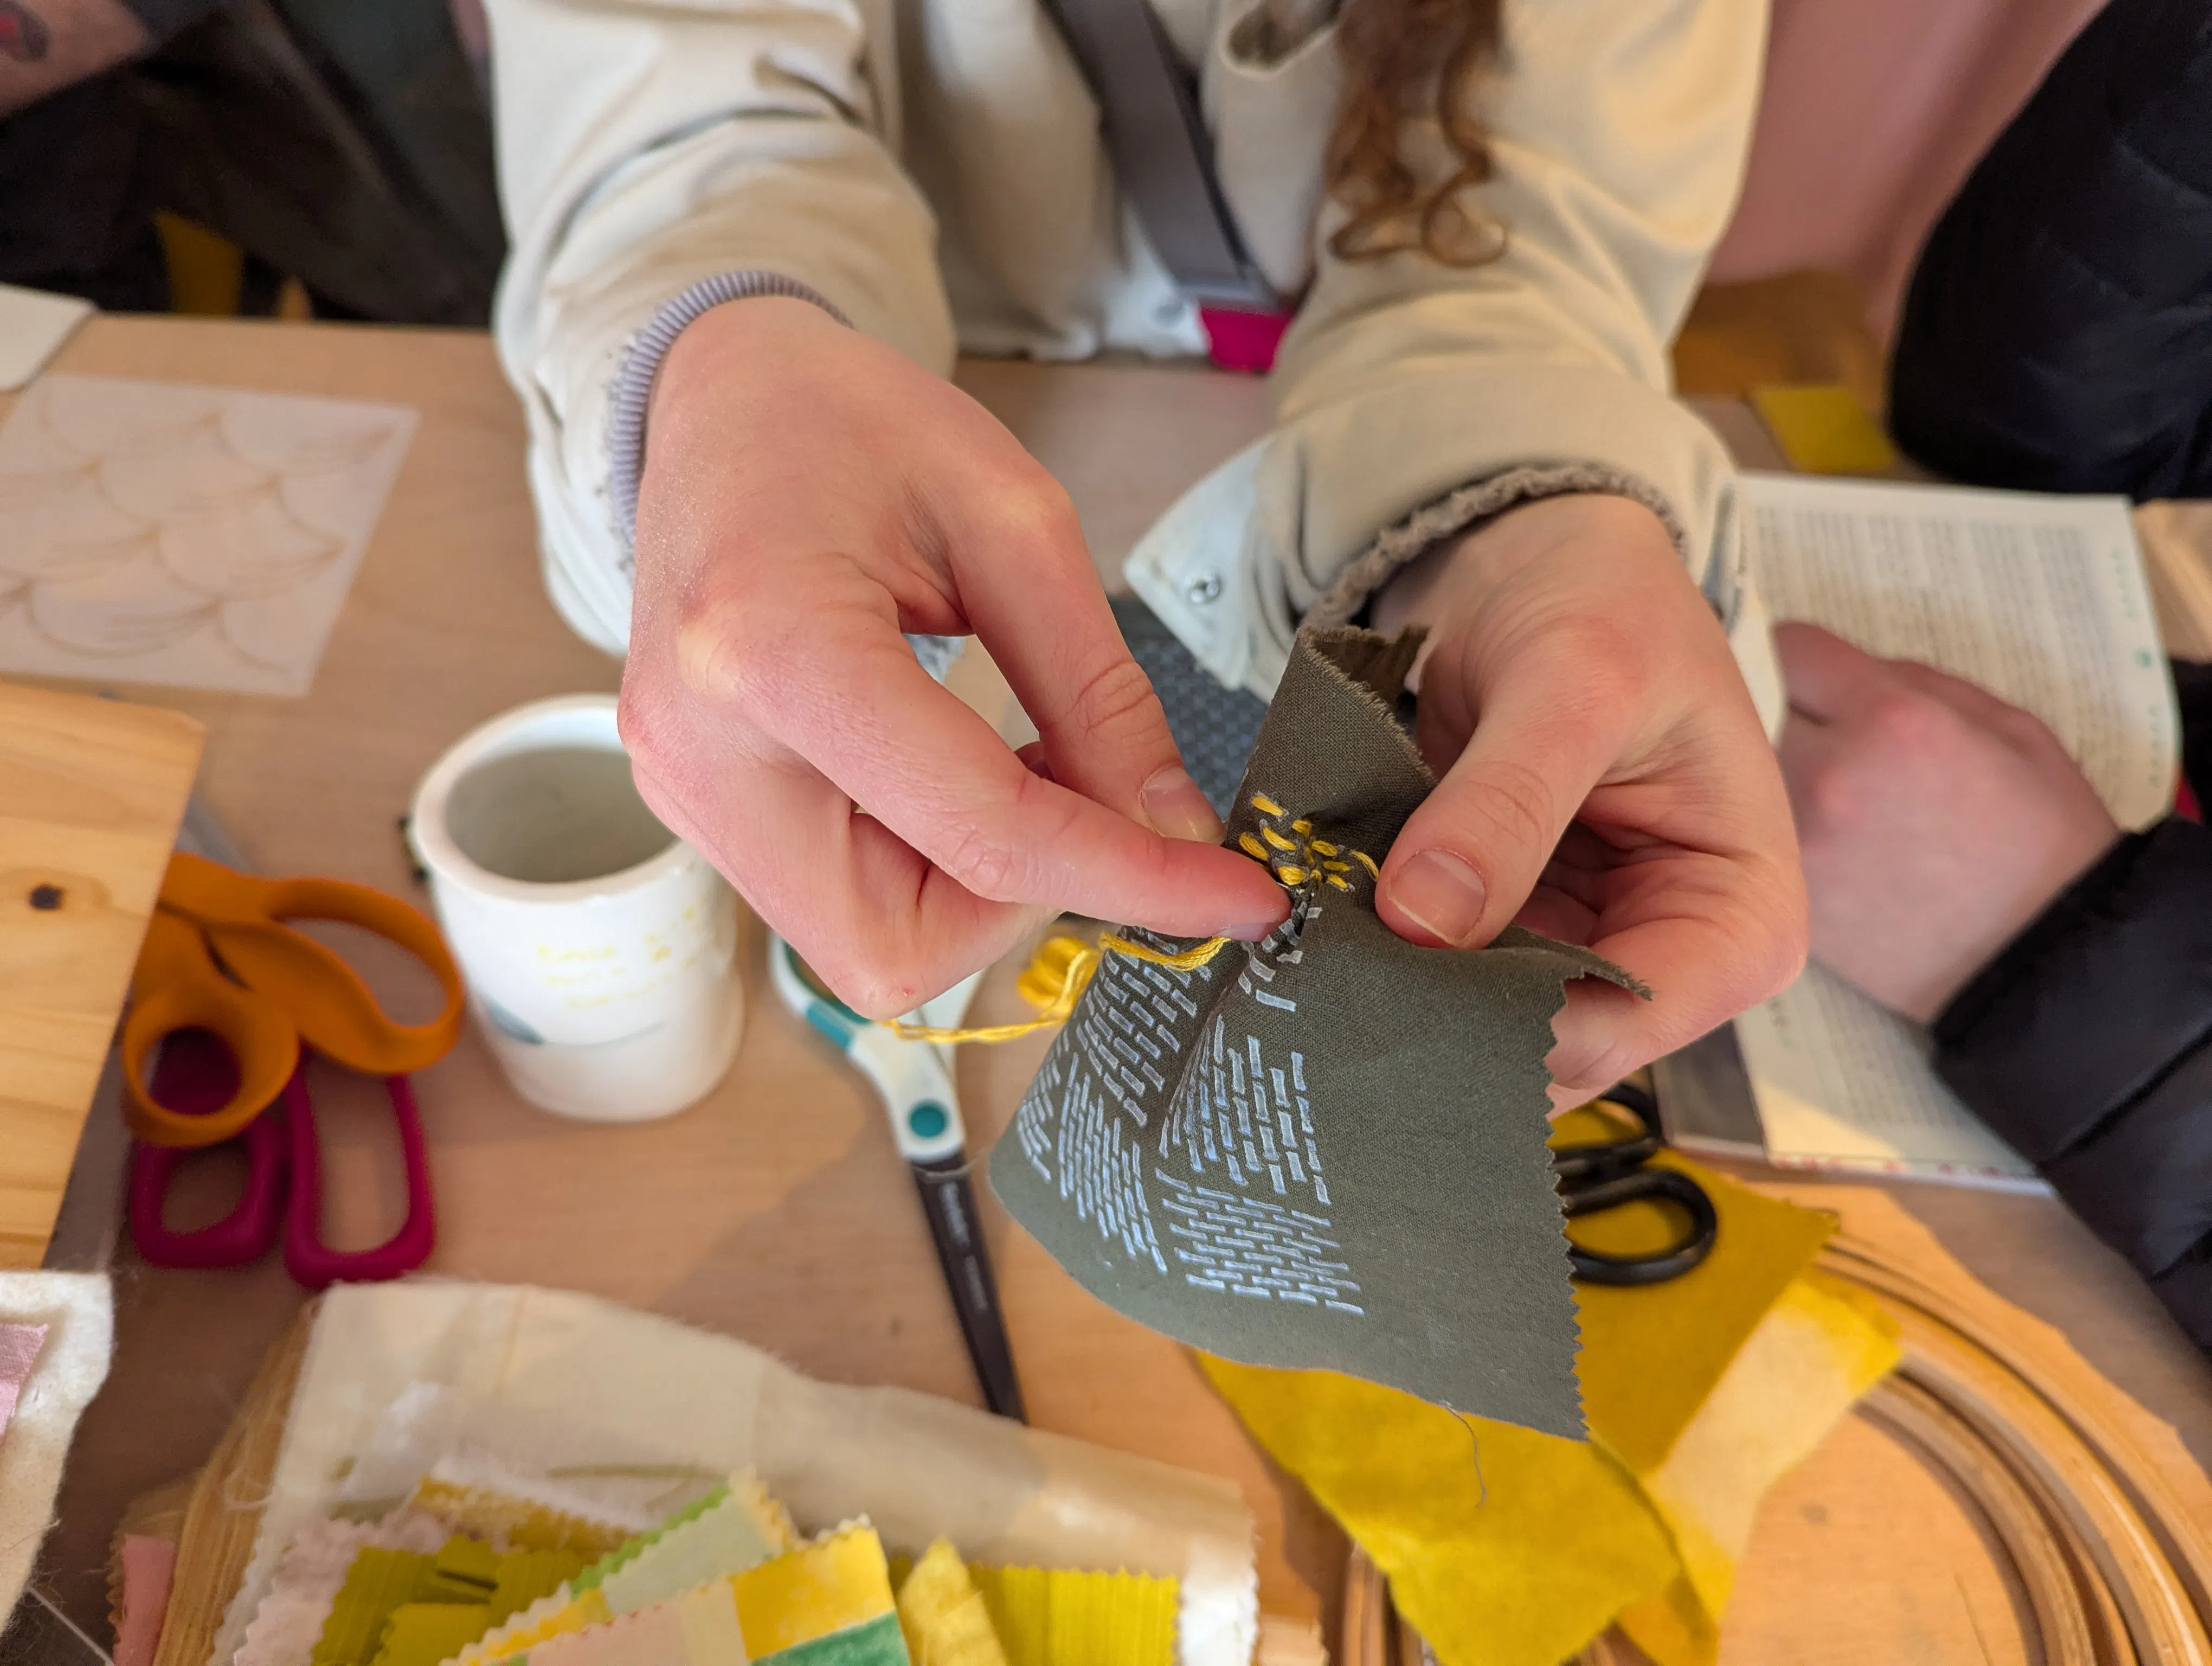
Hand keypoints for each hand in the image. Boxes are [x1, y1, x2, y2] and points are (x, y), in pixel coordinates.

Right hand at [620, 299, 1286, 1014]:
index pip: (985, 835)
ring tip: (1011, 763)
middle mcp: (700, 754)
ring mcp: (683, 794)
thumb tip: (1173, 832)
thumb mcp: (1012, 520)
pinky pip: (835, 906)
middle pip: (901, 949)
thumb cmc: (849, 425)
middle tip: (1080, 796)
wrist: (719, 401)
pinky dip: (925, 869)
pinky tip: (950, 772)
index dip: (1133, 881)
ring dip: (975, 889)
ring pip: (868, 950)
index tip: (1243, 898)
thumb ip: (1098, 691)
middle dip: (1022, 900)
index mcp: (771, 654)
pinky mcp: (693, 809)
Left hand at [1370, 494, 1806, 1103]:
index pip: (1628, 1022)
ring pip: (1484, 1029)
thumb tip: (1421, 921)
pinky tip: (1324, 934)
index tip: (1399, 978)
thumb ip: (1504, 805)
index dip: (1512, 1022)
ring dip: (1400, 996)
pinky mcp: (1506, 935)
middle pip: (1552, 1046)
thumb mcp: (1571, 683)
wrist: (1543, 562)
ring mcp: (1579, 951)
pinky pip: (1440, 981)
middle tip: (1331, 976)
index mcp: (1741, 918)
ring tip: (1317, 952)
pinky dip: (1383, 960)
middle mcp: (1665, 957)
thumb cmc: (1602, 603)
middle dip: (1445, 1018)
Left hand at [1776, 621, 2118, 1023]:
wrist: (2040, 957)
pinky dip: (1785, 826)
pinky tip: (1839, 841)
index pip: (1791, 648)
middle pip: (1757, 707)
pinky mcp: (1790, 891)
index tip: (1821, 677)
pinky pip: (1758, 832)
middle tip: (1832, 737)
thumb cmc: (2041, 838)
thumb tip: (1843, 670)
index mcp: (1890, 718)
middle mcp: (1830, 772)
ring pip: (1749, 773)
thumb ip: (1912, 682)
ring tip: (1840, 793)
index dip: (1811, 660)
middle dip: (1790, 714)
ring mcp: (1801, 838)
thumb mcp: (2006, 728)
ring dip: (1782, 770)